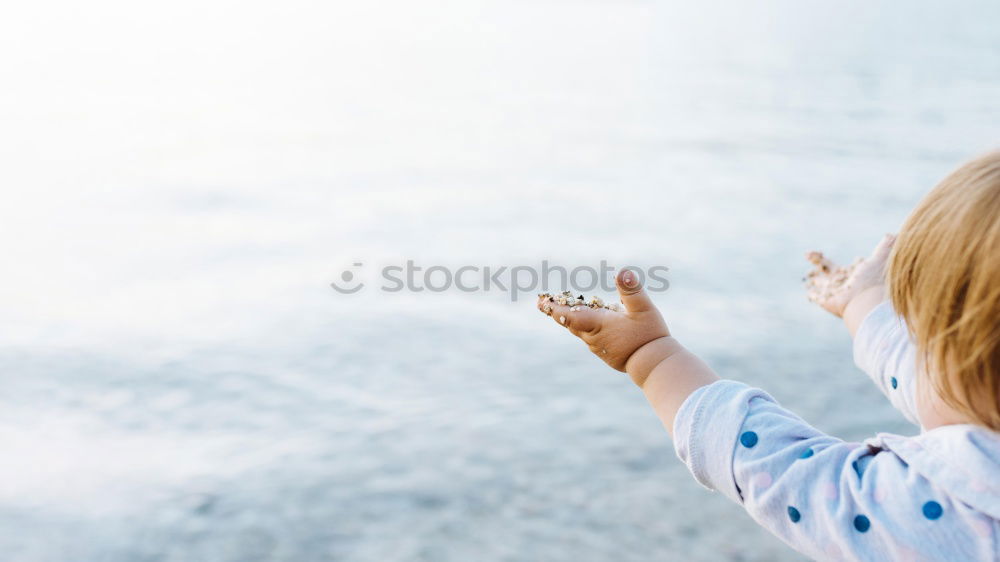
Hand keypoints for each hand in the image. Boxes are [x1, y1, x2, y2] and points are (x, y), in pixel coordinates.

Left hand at [536, 269, 670, 385]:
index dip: (554, 308)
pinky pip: (590, 337)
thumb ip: (631, 290)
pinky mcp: (605, 353)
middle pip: (570, 323)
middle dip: (557, 312)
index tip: (541, 301)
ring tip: (562, 308)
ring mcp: (598, 347)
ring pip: (579, 331)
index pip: (569, 315)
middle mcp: (593, 337)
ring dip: (570, 319)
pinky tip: (588, 322)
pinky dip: (584, 328)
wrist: (654, 365)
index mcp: (598, 323)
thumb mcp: (643, 309)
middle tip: (543, 302)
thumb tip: (623, 272)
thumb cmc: (649, 336)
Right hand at [804, 234, 894, 317]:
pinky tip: (809, 292)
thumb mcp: (879, 260)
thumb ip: (885, 248)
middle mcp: (844, 283)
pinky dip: (813, 294)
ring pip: (821, 283)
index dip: (848, 261)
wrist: (866, 303)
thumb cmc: (873, 282)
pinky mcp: (826, 300)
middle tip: (807, 253)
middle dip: (819, 262)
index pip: (849, 266)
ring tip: (808, 275)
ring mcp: (834, 292)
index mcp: (855, 274)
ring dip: (815, 278)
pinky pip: (817, 297)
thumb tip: (894, 234)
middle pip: (829, 270)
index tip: (843, 256)